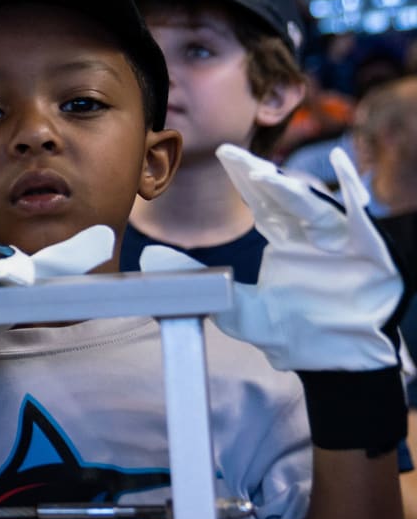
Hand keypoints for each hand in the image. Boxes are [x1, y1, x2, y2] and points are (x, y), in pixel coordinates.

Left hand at [142, 144, 406, 452]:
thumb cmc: (293, 335)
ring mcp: (341, 241)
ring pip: (314, 204)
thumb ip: (199, 281)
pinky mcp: (369, 250)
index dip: (245, 178)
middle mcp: (313, 235)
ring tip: (262, 174)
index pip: (262, 203)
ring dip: (289, 188)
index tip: (222, 154)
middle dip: (259, 175)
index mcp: (286, 243)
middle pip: (284, 197)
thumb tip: (149, 258)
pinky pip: (359, 214)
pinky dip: (351, 187)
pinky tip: (339, 162)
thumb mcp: (236, 309)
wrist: (335, 365)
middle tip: (231, 155)